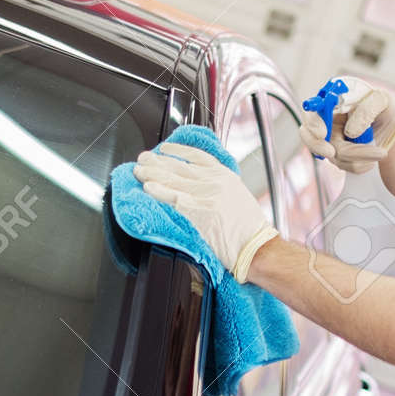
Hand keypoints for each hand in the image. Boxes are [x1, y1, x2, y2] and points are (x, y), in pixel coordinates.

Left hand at [132, 142, 279, 281]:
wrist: (255, 246)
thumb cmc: (248, 228)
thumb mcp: (237, 196)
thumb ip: (217, 186)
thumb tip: (194, 184)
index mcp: (224, 176)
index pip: (197, 156)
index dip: (177, 150)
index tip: (164, 148)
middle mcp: (214, 182)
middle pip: (180, 166)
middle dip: (158, 161)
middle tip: (144, 158)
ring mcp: (205, 195)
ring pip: (173, 180)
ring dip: (152, 174)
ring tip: (139, 171)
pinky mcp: (198, 212)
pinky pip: (173, 198)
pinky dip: (159, 191)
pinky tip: (147, 187)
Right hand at [299, 77, 394, 174]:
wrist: (392, 127)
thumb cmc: (383, 108)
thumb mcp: (381, 100)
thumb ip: (367, 109)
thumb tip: (350, 131)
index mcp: (332, 103)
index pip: (311, 112)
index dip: (312, 124)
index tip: (321, 133)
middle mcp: (327, 123)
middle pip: (312, 139)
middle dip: (321, 148)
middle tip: (334, 153)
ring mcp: (332, 142)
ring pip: (334, 157)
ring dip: (359, 156)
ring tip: (379, 151)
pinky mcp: (340, 157)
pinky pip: (346, 166)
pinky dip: (362, 163)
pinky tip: (374, 154)